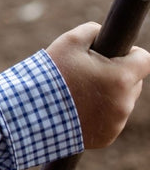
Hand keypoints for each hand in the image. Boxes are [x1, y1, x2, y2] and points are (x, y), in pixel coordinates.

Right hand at [46, 22, 149, 148]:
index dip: (131, 53)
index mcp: (121, 77)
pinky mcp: (107, 137)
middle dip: (117, 76)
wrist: (31, 113)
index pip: (144, 59)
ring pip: (122, 102)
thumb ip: (93, 31)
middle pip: (134, 82)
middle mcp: (125, 102)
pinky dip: (100, 115)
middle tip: (90, 74)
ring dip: (109, 95)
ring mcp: (117, 123)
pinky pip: (111, 121)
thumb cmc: (52, 75)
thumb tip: (103, 34)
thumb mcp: (70, 41)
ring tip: (80, 94)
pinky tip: (79, 110)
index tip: (116, 54)